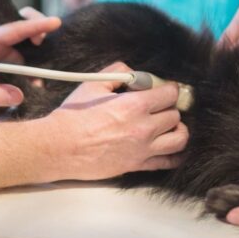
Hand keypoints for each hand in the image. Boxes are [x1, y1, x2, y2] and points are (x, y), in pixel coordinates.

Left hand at [0, 9, 61, 121]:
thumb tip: (16, 94)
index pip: (13, 29)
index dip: (34, 25)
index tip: (55, 23)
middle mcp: (0, 43)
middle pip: (24, 23)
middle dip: (40, 27)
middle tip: (46, 44)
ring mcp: (11, 53)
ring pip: (33, 40)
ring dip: (44, 50)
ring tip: (42, 75)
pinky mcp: (18, 64)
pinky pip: (35, 59)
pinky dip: (43, 66)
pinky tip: (39, 85)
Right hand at [47, 62, 188, 179]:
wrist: (59, 147)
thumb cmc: (74, 116)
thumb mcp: (94, 84)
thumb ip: (119, 72)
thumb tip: (134, 74)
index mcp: (135, 105)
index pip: (170, 94)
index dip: (169, 89)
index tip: (165, 89)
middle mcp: (144, 128)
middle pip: (175, 115)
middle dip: (169, 108)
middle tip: (160, 107)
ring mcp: (143, 149)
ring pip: (179, 139)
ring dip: (178, 130)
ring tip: (170, 126)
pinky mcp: (137, 165)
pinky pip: (167, 162)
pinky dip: (175, 154)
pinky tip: (172, 147)